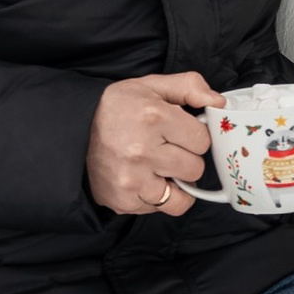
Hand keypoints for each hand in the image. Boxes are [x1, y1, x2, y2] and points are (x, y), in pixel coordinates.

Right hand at [86, 71, 221, 217]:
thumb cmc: (118, 108)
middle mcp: (142, 151)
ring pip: (182, 196)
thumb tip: (219, 103)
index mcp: (154, 117)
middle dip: (185, 158)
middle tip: (166, 148)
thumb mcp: (152, 85)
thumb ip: (190, 87)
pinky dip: (157, 197)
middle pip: (195, 169)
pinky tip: (144, 178)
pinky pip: (160, 208)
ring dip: (174, 182)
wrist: (75, 130)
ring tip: (158, 167)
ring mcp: (132, 179)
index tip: (178, 131)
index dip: (193, 135)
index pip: (202, 140)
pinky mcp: (123, 201)